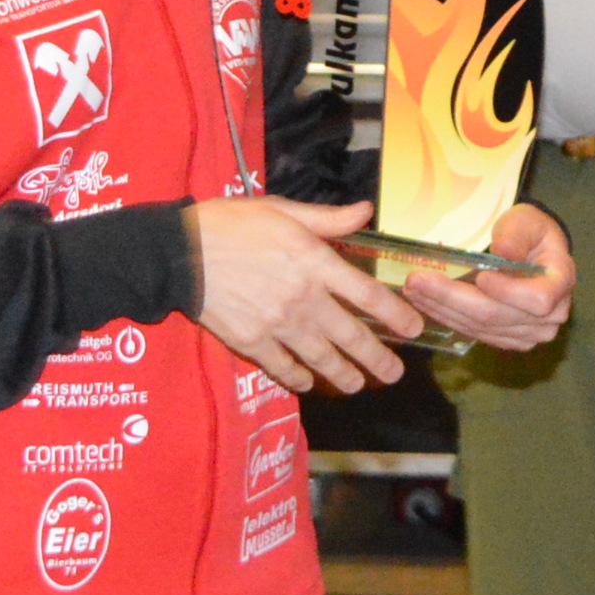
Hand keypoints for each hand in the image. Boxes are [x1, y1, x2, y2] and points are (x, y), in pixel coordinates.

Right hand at [189, 196, 420, 394]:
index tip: (413, 329)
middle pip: (350, 335)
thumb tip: (366, 212)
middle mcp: (304, 298)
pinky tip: (308, 382)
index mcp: (315, 262)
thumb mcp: (283, 210)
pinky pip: (283, 367)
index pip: (367, 294)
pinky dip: (298, 378)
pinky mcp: (252, 342)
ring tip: (358, 385)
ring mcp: (278, 324)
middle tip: (394, 374)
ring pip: (321, 357)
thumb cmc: (232, 223)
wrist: (181, 252)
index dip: (395, 315)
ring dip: (343, 374)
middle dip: (376, 359)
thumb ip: (328, 218)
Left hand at [390, 202, 572, 353]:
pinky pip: (476, 333)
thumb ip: (516, 235)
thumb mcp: (525, 221)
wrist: (533, 252)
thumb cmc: (530, 232)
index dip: (508, 292)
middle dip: (453, 298)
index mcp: (561, 282)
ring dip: (443, 309)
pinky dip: (449, 318)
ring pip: (481, 327)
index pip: (537, 299)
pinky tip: (426, 303)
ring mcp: (530, 333)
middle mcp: (551, 315)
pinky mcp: (509, 339)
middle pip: (497, 315)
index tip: (480, 276)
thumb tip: (503, 252)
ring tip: (413, 290)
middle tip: (416, 282)